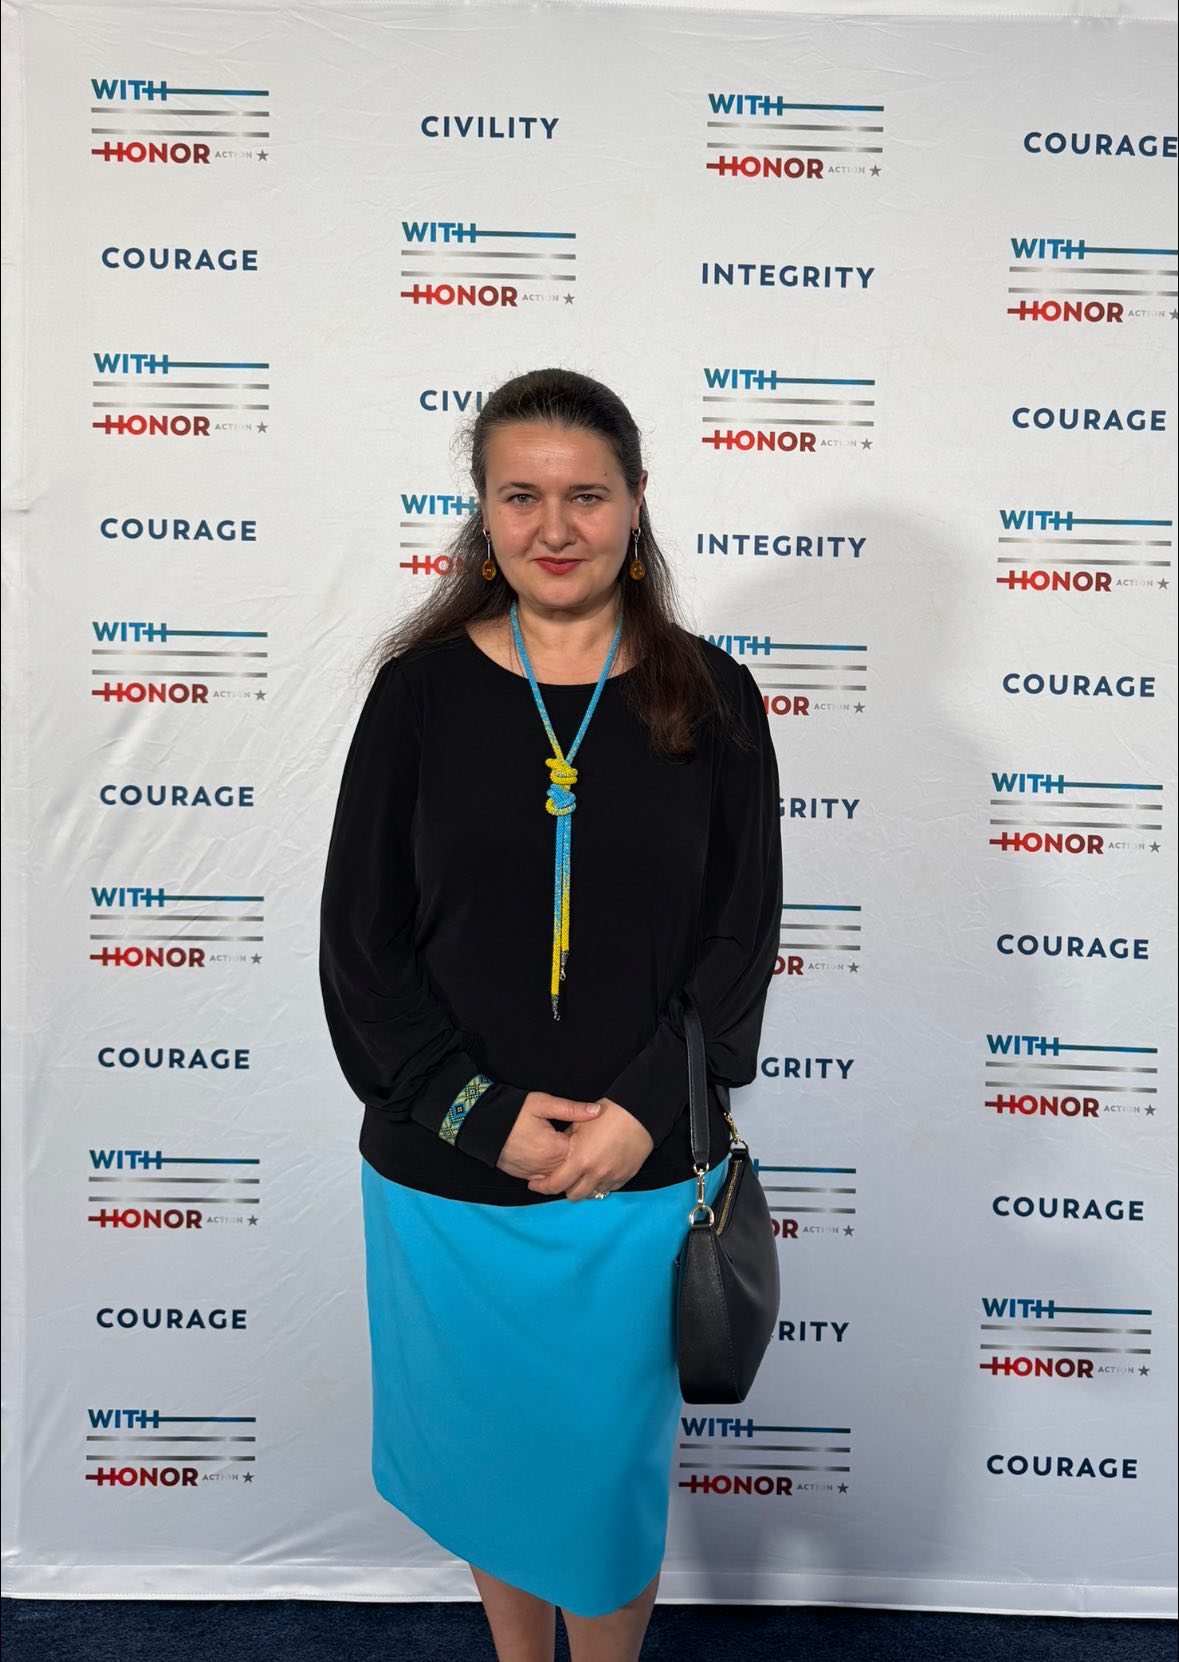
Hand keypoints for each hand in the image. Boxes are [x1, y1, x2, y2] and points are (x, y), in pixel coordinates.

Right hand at [496, 1092, 603, 1182]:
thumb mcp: (543, 1104)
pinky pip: (545, 1181)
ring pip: (560, 1177)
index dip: (589, 1143)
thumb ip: (572, 1109)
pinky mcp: (525, 1176)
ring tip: (575, 1157)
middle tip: (588, 1146)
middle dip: (581, 1159)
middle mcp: (547, 1166)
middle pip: (573, 1169)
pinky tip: (557, 1165)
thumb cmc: (514, 1111)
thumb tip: (597, 1110)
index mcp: (555, 1149)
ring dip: (568, 1168)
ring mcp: (535, 1173)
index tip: (592, 1134)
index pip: (583, 1153)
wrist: (483, 1124)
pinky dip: (553, 1175)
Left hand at [525, 1097, 653, 1201]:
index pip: (555, 1184)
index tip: (535, 1185)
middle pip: (573, 1195)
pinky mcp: (625, 1177)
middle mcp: (595, 1173)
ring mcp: (611, 1177)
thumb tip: (558, 1152)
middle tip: (562, 1179)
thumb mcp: (579, 1123)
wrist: (639, 1114)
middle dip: (565, 1189)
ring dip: (584, 1187)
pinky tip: (599, 1172)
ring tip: (582, 1176)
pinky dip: (601, 1183)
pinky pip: (608, 1188)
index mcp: (580, 1160)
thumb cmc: (608, 1114)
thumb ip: (565, 1142)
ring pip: (592, 1194)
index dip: (542, 1187)